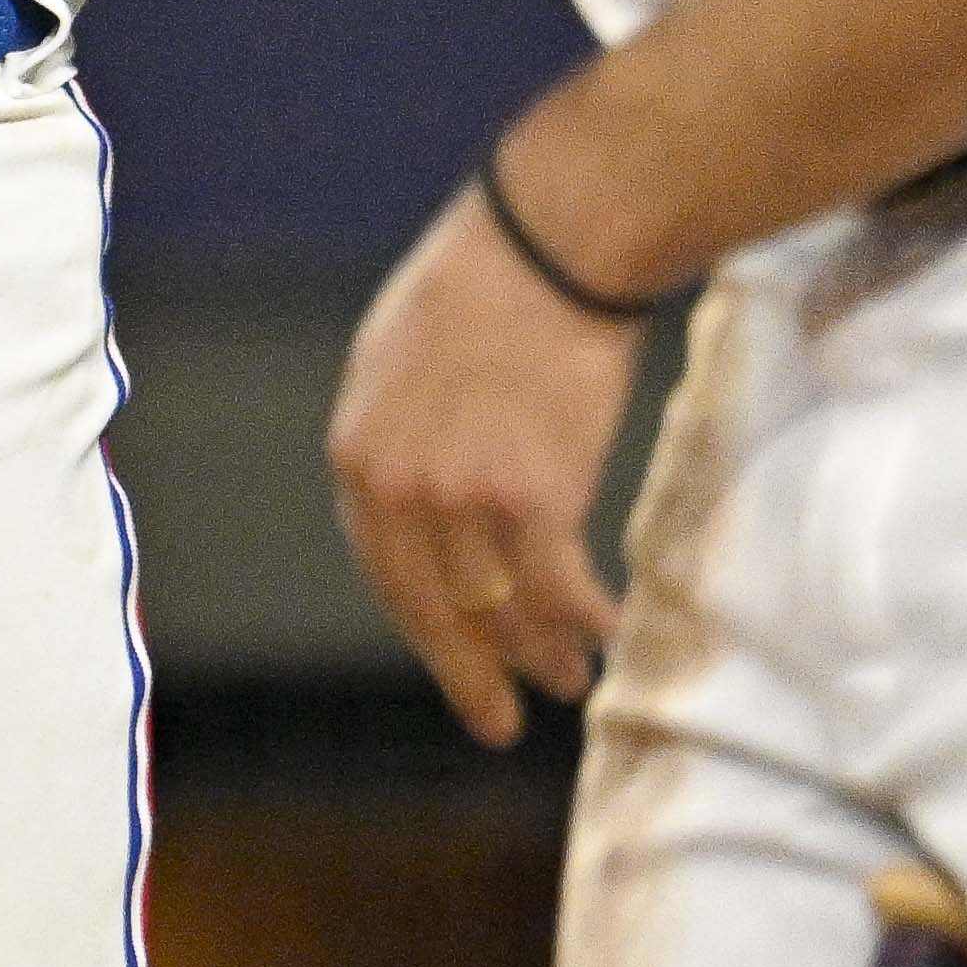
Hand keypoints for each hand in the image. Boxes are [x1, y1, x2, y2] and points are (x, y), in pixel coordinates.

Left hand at [326, 169, 642, 746]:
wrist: (550, 243)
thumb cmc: (485, 283)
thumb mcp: (398, 358)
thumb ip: (399, 435)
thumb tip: (421, 497)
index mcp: (357, 452)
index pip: (385, 572)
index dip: (427, 626)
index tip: (456, 658)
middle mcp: (399, 486)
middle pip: (435, 611)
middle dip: (471, 674)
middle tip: (497, 722)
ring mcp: (463, 496)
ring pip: (503, 609)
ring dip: (541, 656)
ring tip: (571, 681)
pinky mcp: (533, 496)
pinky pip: (560, 588)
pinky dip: (587, 621)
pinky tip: (609, 635)